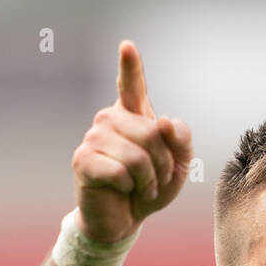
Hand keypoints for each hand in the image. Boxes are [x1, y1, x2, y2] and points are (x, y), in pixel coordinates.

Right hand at [72, 40, 193, 243]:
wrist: (125, 219)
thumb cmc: (150, 188)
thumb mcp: (178, 165)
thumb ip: (182, 140)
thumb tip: (166, 122)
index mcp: (133, 115)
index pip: (131, 85)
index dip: (130, 66)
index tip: (127, 46)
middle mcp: (110, 119)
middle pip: (152, 134)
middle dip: (163, 165)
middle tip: (155, 179)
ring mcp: (94, 137)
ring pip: (138, 156)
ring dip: (148, 180)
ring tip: (141, 186)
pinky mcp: (83, 160)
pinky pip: (121, 172)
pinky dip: (131, 188)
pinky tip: (123, 190)